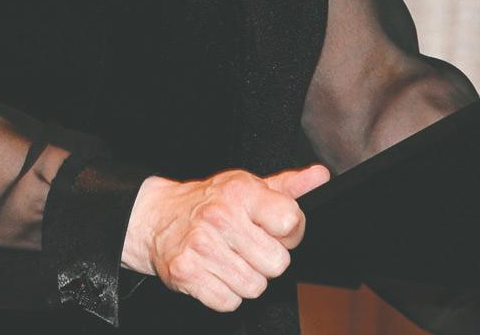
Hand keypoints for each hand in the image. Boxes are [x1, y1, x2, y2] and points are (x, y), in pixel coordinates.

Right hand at [121, 164, 329, 311]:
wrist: (158, 216)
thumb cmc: (210, 201)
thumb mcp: (248, 186)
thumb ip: (288, 185)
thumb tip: (321, 177)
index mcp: (240, 191)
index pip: (290, 221)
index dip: (290, 232)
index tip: (276, 229)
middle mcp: (220, 216)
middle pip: (277, 263)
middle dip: (268, 260)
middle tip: (251, 247)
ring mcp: (201, 245)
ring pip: (255, 287)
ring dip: (247, 279)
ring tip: (232, 259)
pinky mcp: (186, 273)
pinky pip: (229, 302)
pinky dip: (226, 294)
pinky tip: (217, 272)